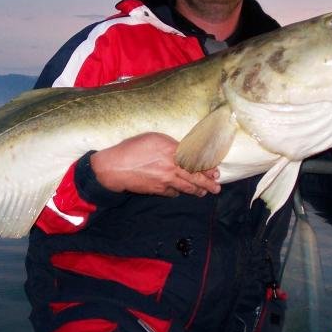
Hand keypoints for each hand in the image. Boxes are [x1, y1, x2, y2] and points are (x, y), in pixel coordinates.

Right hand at [90, 132, 220, 197]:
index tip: (215, 171)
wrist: (115, 167)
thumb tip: (182, 151)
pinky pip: (173, 193)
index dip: (207, 168)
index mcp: (172, 151)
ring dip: (197, 191)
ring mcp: (166, 180)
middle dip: (208, 184)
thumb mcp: (153, 139)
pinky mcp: (158, 190)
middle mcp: (172, 167)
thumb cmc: (132, 149)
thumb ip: (170, 145)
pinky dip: (178, 192)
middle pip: (195, 177)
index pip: (196, 161)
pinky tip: (180, 192)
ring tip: (204, 193)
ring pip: (186, 187)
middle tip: (216, 188)